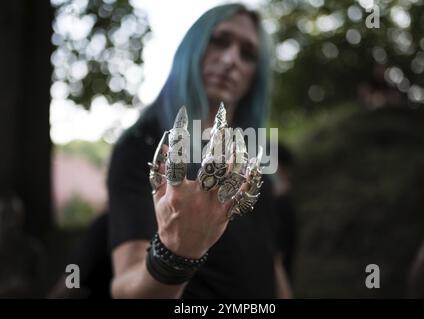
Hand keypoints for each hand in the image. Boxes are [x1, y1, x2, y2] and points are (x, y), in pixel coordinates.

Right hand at [148, 104, 261, 258]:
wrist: (182, 249)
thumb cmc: (168, 219)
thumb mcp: (158, 197)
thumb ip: (161, 171)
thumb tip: (164, 146)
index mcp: (177, 194)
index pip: (177, 163)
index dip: (178, 141)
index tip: (182, 119)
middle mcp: (198, 199)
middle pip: (212, 167)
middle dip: (219, 144)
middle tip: (224, 125)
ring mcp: (215, 207)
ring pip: (231, 178)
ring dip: (237, 156)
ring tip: (239, 138)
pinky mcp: (227, 214)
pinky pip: (243, 194)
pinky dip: (250, 178)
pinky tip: (254, 162)